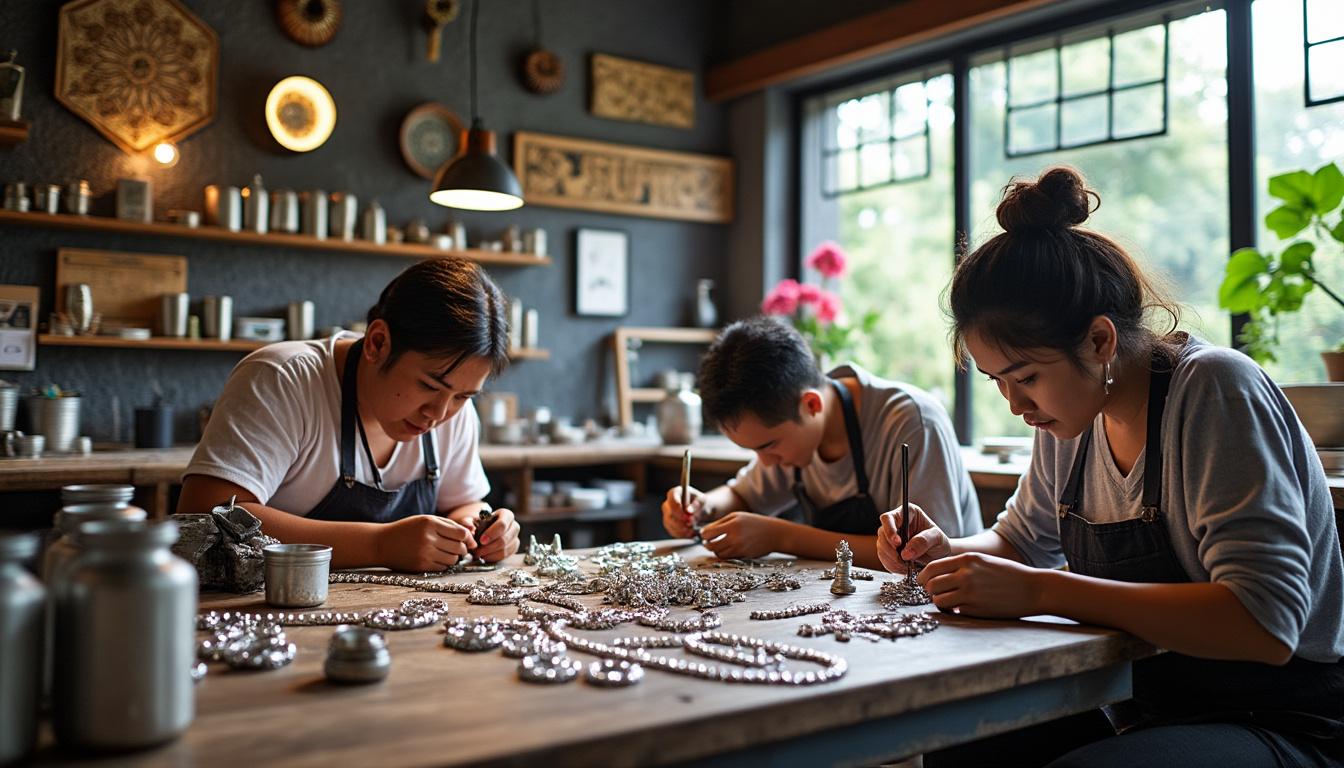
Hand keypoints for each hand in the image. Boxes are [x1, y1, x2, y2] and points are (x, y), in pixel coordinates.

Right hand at [376, 515, 476, 571]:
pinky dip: (444, 564)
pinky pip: (443, 568)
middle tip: (456, 547)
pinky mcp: (421, 566)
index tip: (468, 541)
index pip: (461, 533)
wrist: (382, 543)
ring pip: (453, 559)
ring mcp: (424, 554)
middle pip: (459, 548)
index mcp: (430, 523)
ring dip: (453, 557)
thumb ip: (449, 526)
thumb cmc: (407, 530)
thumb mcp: (426, 520)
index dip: (468, 538)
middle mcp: (428, 538)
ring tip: (445, 552)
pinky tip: (436, 558)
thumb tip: (472, 539)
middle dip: (462, 549)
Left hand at [472, 508, 519, 561]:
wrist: (485, 530)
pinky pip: (505, 556)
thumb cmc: (480, 523)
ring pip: (505, 549)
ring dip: (490, 553)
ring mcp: (515, 538)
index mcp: (506, 515)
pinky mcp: (514, 548)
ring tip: (479, 553)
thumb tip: (469, 529)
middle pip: (504, 539)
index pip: (502, 524)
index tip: (481, 541)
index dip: (492, 534)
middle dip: (489, 547)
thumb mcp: (472, 519)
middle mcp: (514, 526)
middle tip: (477, 551)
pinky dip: (494, 557)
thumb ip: (467, 523)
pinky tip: (485, 556)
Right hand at [661, 485, 706, 538]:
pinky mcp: (669, 526)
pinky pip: (673, 531)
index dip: (677, 508)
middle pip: (668, 513)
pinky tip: (691, 532)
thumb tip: (688, 511)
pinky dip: (682, 534)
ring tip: (693, 528)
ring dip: (682, 528)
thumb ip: (696, 505)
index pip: (671, 498)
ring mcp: (667, 516)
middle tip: (691, 524)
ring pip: (670, 524)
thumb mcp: (703, 502)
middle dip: (680, 521)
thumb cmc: (702, 504)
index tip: (686, 516)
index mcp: (675, 493)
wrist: (703, 513)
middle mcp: (668, 504)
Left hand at [698, 512, 782, 559]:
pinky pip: (727, 557)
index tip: (704, 533)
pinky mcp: (743, 556)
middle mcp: (735, 538)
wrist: (774, 533)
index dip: (703, 534)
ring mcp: (739, 548)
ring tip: (716, 544)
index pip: (708, 533)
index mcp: (732, 525)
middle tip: (707, 541)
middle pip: (711, 546)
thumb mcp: (736, 516)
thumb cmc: (753, 522)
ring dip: (715, 550)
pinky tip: (725, 548)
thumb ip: (720, 523)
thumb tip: (705, 532)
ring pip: (718, 554)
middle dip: (706, 544)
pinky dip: (723, 554)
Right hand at [876, 503, 950, 573]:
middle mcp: (896, 523)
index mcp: (908, 513)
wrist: (939, 557)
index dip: (890, 530)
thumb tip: (906, 552)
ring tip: (907, 565)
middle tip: (903, 559)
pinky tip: (903, 568)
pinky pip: (883, 558)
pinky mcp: (888, 550)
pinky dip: (892, 565)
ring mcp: (890, 537)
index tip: (898, 543)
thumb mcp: (937, 539)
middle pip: (882, 533)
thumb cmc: (939, 543)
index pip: (889, 518)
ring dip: (891, 559)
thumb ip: (923, 541)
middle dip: (891, 549)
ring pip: (881, 547)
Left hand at [917, 552, 1045, 618]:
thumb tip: (936, 574)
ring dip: (940, 603)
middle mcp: (966, 574)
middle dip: (929, 591)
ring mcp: (970, 593)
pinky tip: (963, 608)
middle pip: (930, 585)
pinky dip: (954, 611)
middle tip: (936, 594)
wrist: (1033, 589)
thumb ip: (960, 565)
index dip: (923, 577)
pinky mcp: (976, 609)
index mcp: (966, 560)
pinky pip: (954, 610)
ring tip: (950, 602)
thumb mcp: (982, 561)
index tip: (924, 583)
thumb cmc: (1008, 574)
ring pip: (938, 600)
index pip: (931, 568)